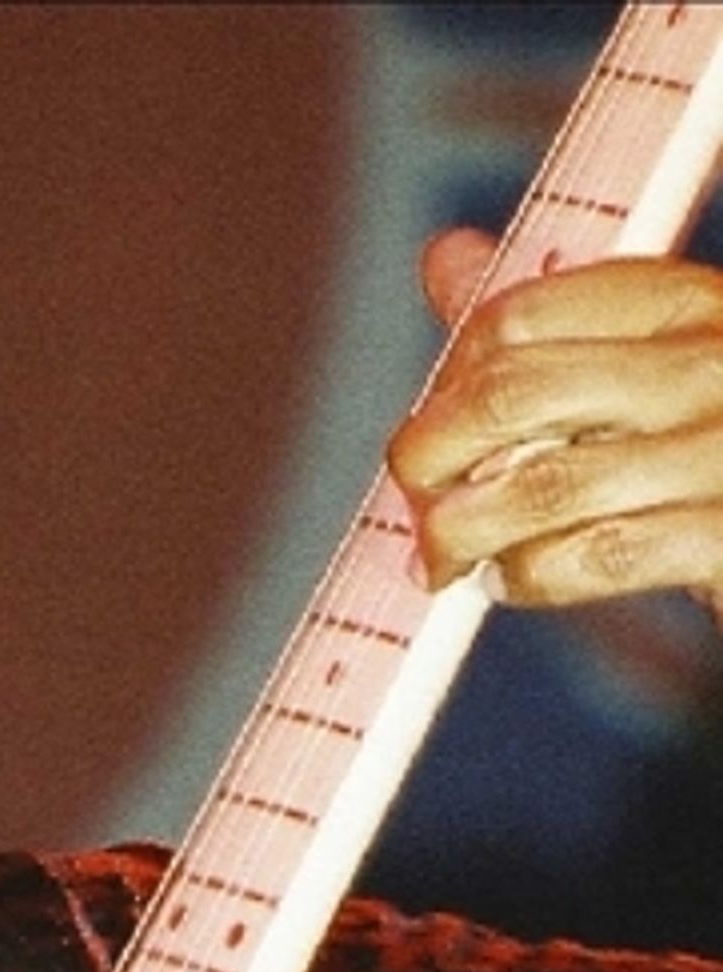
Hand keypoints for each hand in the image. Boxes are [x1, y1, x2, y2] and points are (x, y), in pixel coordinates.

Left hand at [388, 226, 722, 621]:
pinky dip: (526, 575)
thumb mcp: (646, 363)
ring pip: (542, 486)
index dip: (444, 378)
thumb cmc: (703, 445)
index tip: (429, 425)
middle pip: (513, 395)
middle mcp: (714, 366)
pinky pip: (592, 557)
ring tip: (444, 555)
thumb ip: (545, 323)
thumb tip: (446, 258)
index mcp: (686, 305)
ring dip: (462, 531)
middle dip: (428, 456)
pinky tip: (508, 578)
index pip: (519, 315)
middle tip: (415, 496)